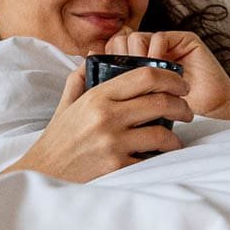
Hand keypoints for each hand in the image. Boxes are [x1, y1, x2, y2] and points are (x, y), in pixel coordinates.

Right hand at [0, 61, 192, 181]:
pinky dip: (158, 159)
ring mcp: (112, 143)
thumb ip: (80, 78)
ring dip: (175, 137)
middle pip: (161, 101)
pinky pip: (149, 160)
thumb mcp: (66, 105)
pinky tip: (159, 158)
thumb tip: (94, 55)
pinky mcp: (116, 167)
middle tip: (187, 111)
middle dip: (182, 106)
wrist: (42, 174)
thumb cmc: (57, 140)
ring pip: (161, 134)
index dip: (171, 78)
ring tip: (175, 140)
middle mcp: (107, 116)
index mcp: (97, 96)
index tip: (181, 85)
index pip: (145, 76)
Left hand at [104, 28, 229, 123]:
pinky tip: (157, 69)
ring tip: (142, 78)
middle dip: (119, 58)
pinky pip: (159, 38)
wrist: (207, 117)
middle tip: (124, 79)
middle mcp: (149, 52)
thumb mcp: (135, 108)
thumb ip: (115, 89)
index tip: (106, 80)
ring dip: (137, 57)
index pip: (111, 52)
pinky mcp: (184, 40)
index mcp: (135, 66)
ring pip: (136, 39)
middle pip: (120, 42)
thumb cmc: (170, 119)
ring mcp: (166, 45)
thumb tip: (87, 62)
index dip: (106, 61)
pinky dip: (156, 52)